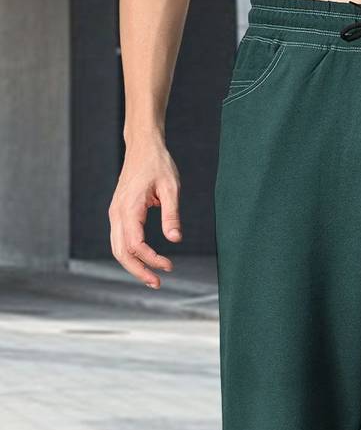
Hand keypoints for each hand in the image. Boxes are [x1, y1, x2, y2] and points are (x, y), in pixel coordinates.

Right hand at [109, 138, 181, 287]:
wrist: (143, 146)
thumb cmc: (158, 164)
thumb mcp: (171, 188)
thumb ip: (172, 215)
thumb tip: (175, 240)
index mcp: (129, 207)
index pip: (135, 244)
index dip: (152, 259)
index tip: (170, 266)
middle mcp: (117, 212)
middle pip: (120, 252)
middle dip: (138, 271)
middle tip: (158, 284)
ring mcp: (115, 213)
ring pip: (117, 248)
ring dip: (134, 266)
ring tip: (153, 278)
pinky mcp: (119, 213)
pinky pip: (120, 240)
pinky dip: (131, 254)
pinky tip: (147, 261)